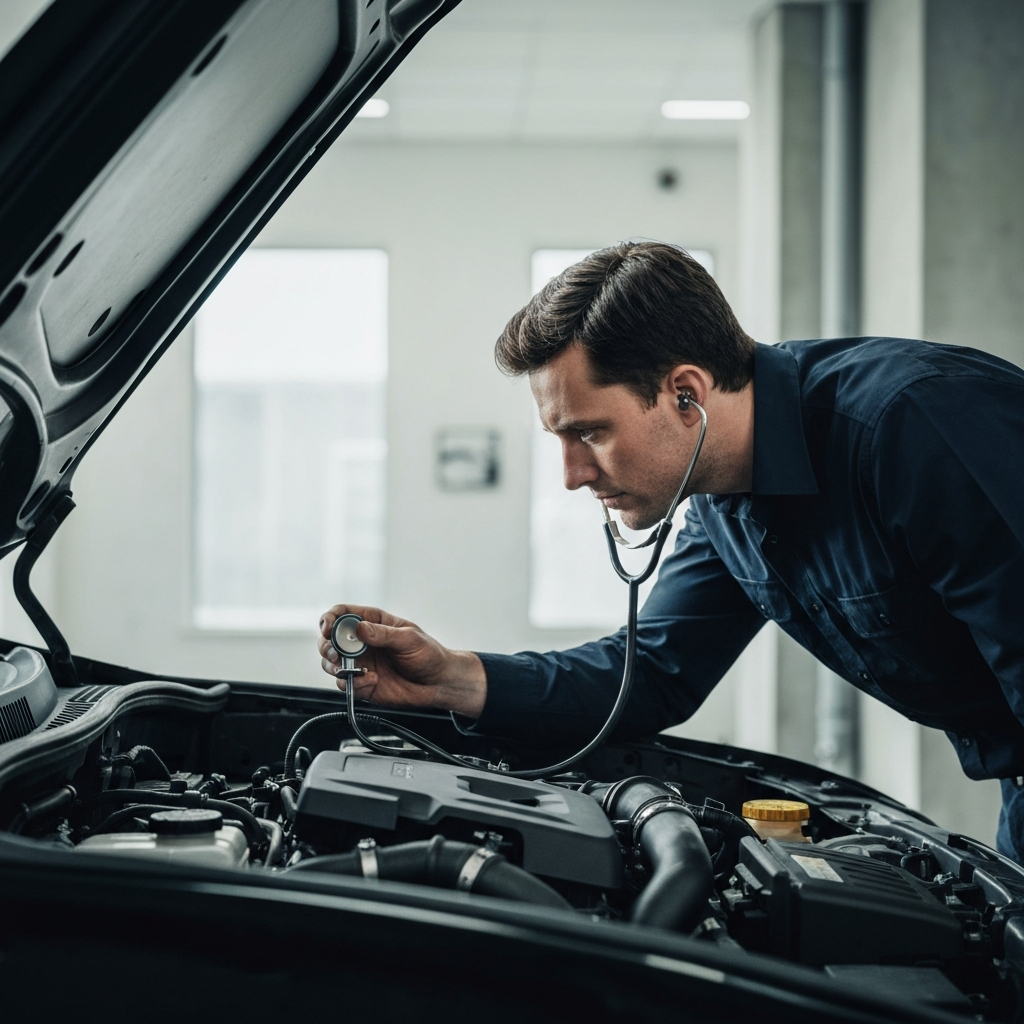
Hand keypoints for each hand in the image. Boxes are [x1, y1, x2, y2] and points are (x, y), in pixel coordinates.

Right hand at [317, 605, 486, 718]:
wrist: (439, 683)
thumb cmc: (429, 655)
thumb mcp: (409, 638)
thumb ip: (383, 634)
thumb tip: (360, 629)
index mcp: (373, 622)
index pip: (342, 614)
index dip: (330, 618)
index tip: (328, 628)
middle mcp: (363, 642)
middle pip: (330, 639)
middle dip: (326, 646)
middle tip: (336, 653)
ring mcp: (360, 663)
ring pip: (331, 663)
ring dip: (333, 666)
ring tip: (350, 670)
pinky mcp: (362, 684)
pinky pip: (345, 684)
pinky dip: (353, 684)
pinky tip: (372, 681)